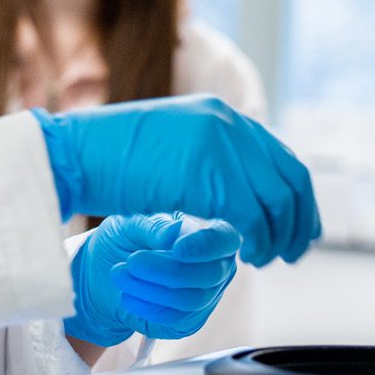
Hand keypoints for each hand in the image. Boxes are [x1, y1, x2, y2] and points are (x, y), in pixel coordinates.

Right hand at [34, 95, 320, 267]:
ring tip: (265, 259)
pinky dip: (253, 239)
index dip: (298, 199)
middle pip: (288, 179)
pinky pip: (247, 213)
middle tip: (291, 253)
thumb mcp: (174, 145)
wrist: (74, 153)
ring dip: (276, 236)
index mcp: (222, 115)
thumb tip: (242, 188)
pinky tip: (244, 255)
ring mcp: (216, 145)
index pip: (281, 158)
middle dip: (298, 222)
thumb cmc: (112, 157)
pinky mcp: (202, 172)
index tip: (300, 228)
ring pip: (273, 200)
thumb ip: (211, 158)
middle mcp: (227, 123)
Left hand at [66, 214, 241, 346]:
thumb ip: (153, 226)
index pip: (225, 239)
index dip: (207, 244)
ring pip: (191, 299)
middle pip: (210, 274)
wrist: (102, 276)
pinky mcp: (188, 321)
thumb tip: (173, 233)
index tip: (178, 249)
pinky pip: (175, 318)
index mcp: (209, 234)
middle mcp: (216, 267)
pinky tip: (127, 295)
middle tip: (132, 261)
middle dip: (167, 270)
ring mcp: (206, 297)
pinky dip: (148, 307)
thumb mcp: (130, 224)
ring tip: (120, 275)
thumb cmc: (124, 241)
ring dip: (151, 288)